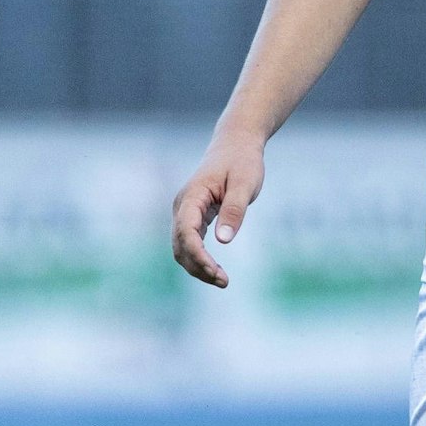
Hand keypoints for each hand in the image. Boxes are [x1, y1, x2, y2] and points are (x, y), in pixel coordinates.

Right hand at [170, 131, 265, 287]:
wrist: (237, 144)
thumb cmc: (242, 161)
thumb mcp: (245, 183)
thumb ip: (234, 210)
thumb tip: (223, 241)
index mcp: (192, 196)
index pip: (186, 232)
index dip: (198, 256)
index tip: (215, 272)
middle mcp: (183, 205)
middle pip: (180, 245)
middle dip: (198, 267)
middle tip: (224, 281)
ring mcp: (186, 211)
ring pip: (182, 248)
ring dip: (198, 267)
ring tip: (222, 281)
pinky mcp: (194, 216)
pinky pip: (190, 243)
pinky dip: (200, 259)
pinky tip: (216, 270)